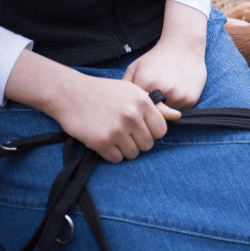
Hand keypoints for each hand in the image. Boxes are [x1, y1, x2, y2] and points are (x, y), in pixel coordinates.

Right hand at [4, 50, 173, 162]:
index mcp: (143, 102)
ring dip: (125, 149)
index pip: (161, 131)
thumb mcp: (132, 91)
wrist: (70, 93)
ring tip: (114, 135)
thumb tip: (178, 116)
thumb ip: (155, 106)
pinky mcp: (101, 142)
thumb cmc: (104, 92)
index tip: (141, 129)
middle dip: (138, 142)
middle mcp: (132, 116)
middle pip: (148, 144)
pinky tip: (104, 140)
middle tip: (124, 133)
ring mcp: (117, 130)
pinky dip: (111, 154)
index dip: (152, 132)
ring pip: (133, 154)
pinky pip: (117, 159)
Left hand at [123, 0, 207, 109]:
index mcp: (145, 83)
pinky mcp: (191, 99)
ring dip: (165, 110)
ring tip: (166, 94)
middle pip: (152, 115)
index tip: (138, 104)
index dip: (137, 108)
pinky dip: (177, 106)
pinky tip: (177, 91)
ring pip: (167, 115)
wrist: (184, 46)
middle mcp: (162, 91)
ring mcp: (178, 96)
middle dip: (150, 112)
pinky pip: (180, 111)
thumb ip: (124, 86)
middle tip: (152, 102)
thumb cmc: (156, 57)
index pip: (136, 109)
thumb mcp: (136, 67)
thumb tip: (116, 105)